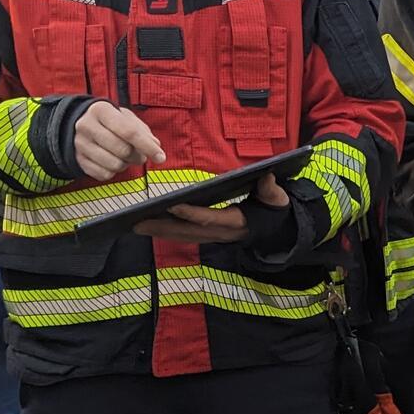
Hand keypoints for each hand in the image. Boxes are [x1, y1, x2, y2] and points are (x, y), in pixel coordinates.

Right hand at [72, 104, 165, 181]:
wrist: (82, 123)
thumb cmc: (110, 121)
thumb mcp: (127, 118)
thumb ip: (143, 131)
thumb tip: (155, 146)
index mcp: (101, 110)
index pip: (129, 132)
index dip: (148, 147)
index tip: (161, 157)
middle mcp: (87, 126)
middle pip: (123, 150)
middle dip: (138, 156)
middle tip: (140, 154)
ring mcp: (80, 144)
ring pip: (114, 165)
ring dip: (126, 164)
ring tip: (125, 156)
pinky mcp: (79, 160)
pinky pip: (104, 174)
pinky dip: (114, 171)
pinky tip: (113, 161)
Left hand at [134, 173, 284, 243]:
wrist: (276, 230)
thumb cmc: (273, 210)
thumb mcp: (277, 199)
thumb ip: (271, 190)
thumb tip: (267, 176)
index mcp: (236, 222)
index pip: (210, 219)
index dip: (191, 214)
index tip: (172, 206)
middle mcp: (221, 233)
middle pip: (187, 232)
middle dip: (162, 227)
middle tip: (138, 222)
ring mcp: (213, 237)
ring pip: (182, 236)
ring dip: (159, 232)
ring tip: (136, 225)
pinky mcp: (208, 236)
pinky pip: (184, 236)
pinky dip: (166, 232)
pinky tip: (150, 226)